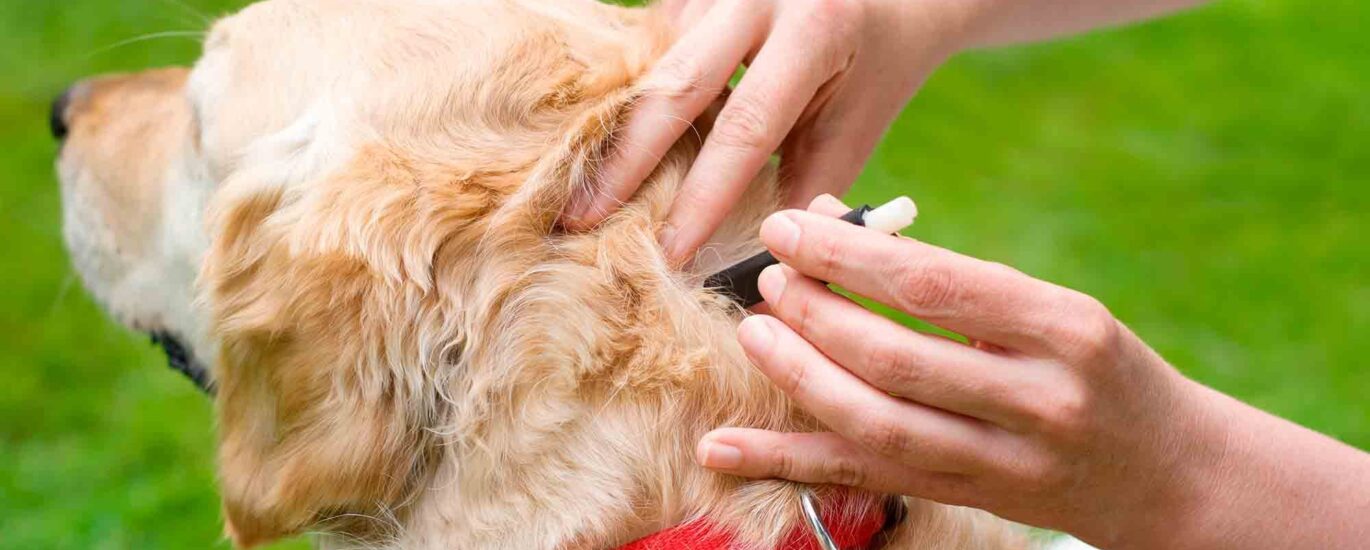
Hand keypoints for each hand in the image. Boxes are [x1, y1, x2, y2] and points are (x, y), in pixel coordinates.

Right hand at [561, 0, 973, 262]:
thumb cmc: (873, 69)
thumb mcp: (857, 128)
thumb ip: (807, 190)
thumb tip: (757, 266)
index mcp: (811, 30)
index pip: (746, 126)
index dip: (704, 195)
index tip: (671, 252)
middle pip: (674, 86)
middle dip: (626, 162)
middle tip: (580, 222)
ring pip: (650, 67)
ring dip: (616, 134)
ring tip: (579, 197)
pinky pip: (646, 54)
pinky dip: (626, 108)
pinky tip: (601, 156)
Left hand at [696, 195, 1369, 548]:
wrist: (1169, 471)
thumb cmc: (1094, 367)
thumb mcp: (1051, 310)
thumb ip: (955, 282)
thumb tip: (836, 232)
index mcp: (1064, 327)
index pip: (937, 285)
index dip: (849, 255)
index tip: (788, 226)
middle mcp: (1041, 398)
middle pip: (899, 358)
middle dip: (817, 316)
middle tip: (769, 281)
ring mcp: (1009, 462)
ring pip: (879, 425)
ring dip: (800, 380)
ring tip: (754, 336)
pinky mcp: (975, 500)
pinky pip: (868, 479)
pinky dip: (789, 462)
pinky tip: (726, 447)